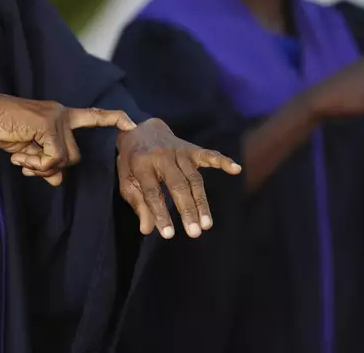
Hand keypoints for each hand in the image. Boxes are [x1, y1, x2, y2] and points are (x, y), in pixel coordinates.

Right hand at [0, 93, 135, 185]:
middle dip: (51, 167)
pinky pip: (53, 159)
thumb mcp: (29, 151)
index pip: (93, 116)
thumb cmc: (4, 129)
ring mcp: (58, 119)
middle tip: (26, 164)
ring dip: (41, 167)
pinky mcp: (50, 125)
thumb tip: (57, 181)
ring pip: (65, 159)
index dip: (113, 119)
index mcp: (61, 117)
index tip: (132, 124)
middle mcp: (63, 115)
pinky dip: (37, 164)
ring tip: (21, 158)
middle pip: (74, 156)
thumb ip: (47, 164)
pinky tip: (20, 157)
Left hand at [116, 118, 241, 238]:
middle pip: (178, 185)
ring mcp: (179, 151)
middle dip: (187, 210)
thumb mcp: (126, 181)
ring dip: (202, 201)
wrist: (140, 130)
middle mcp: (162, 156)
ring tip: (207, 224)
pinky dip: (222, 161)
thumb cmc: (132, 161)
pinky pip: (209, 154)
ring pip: (194, 178)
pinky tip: (236, 169)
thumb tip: (147, 230)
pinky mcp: (191, 148)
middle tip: (194, 233)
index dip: (160, 214)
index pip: (153, 193)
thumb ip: (138, 204)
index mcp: (141, 164)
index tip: (168, 234)